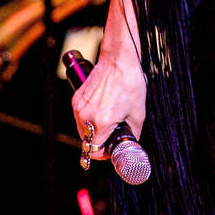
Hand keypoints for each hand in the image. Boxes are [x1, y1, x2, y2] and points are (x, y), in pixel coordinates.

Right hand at [71, 39, 146, 160]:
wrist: (118, 59)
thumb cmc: (129, 82)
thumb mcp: (138, 112)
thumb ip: (133, 133)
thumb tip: (130, 143)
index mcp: (101, 122)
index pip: (93, 151)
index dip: (103, 154)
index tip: (110, 151)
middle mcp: (86, 116)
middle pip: (86, 142)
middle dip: (99, 142)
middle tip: (112, 136)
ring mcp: (79, 107)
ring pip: (82, 130)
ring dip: (93, 131)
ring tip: (108, 120)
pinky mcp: (76, 99)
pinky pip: (80, 117)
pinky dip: (89, 118)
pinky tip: (101, 110)